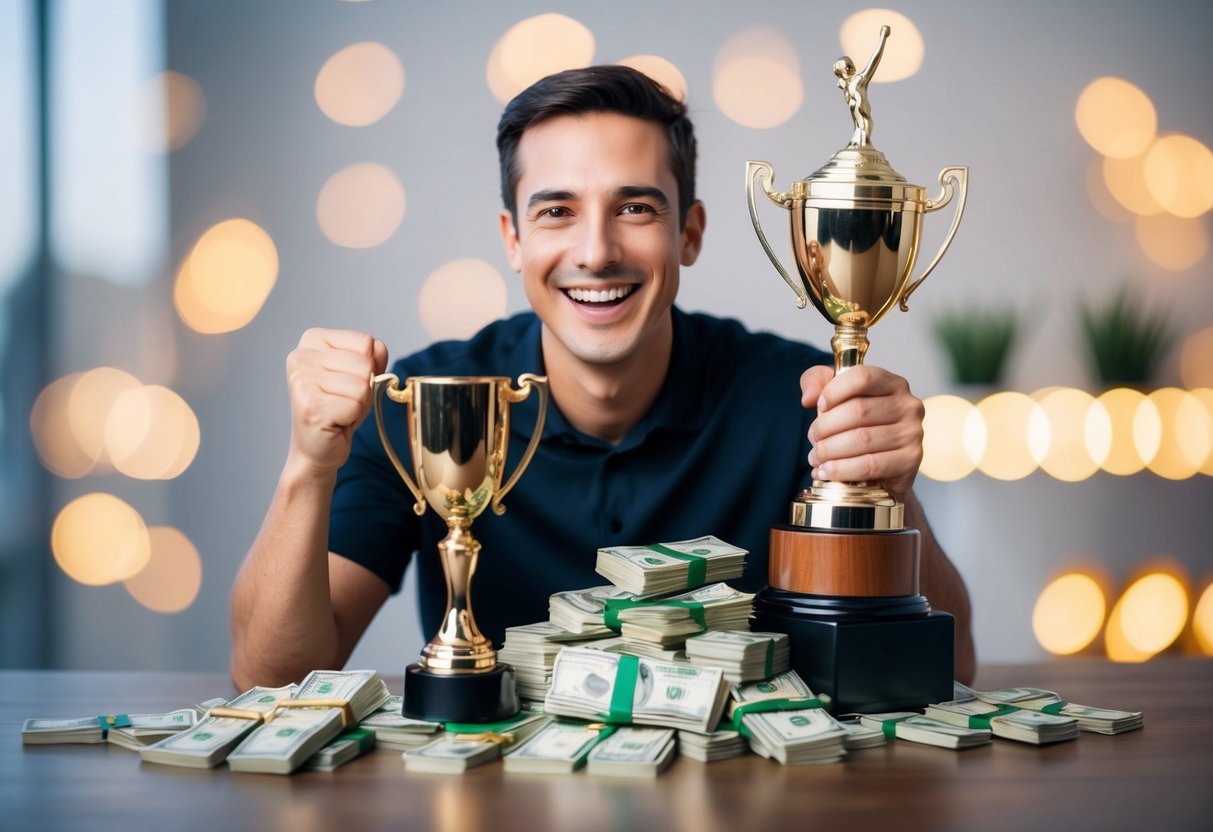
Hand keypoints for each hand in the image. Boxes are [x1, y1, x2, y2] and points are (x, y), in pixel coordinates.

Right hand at [285, 328, 388, 475]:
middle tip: (344, 401)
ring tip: (339, 411)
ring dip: (359, 404)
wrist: (317, 447)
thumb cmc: (339, 408)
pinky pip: (355, 405)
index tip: (347, 382)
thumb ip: (372, 357)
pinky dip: (352, 418)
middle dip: (364, 388)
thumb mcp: (360, 375)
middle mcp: (301, 356)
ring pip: (362, 386)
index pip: (365, 342)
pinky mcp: (310, 406)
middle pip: (365, 364)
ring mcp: (302, 381)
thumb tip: (378, 346)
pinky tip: (335, 422)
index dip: (367, 367)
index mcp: (312, 339)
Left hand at [799, 364, 924, 499]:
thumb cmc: (858, 426)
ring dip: (829, 450)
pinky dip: (841, 469)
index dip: (834, 391)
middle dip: (826, 426)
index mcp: (893, 384)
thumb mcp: (836, 396)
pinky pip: (869, 465)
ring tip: (815, 457)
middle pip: (858, 411)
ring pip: (861, 439)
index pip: (863, 377)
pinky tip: (826, 471)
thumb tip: (809, 398)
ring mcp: (912, 434)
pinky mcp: (909, 461)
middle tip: (813, 438)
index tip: (818, 406)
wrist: (882, 468)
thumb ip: (816, 382)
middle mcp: (908, 405)